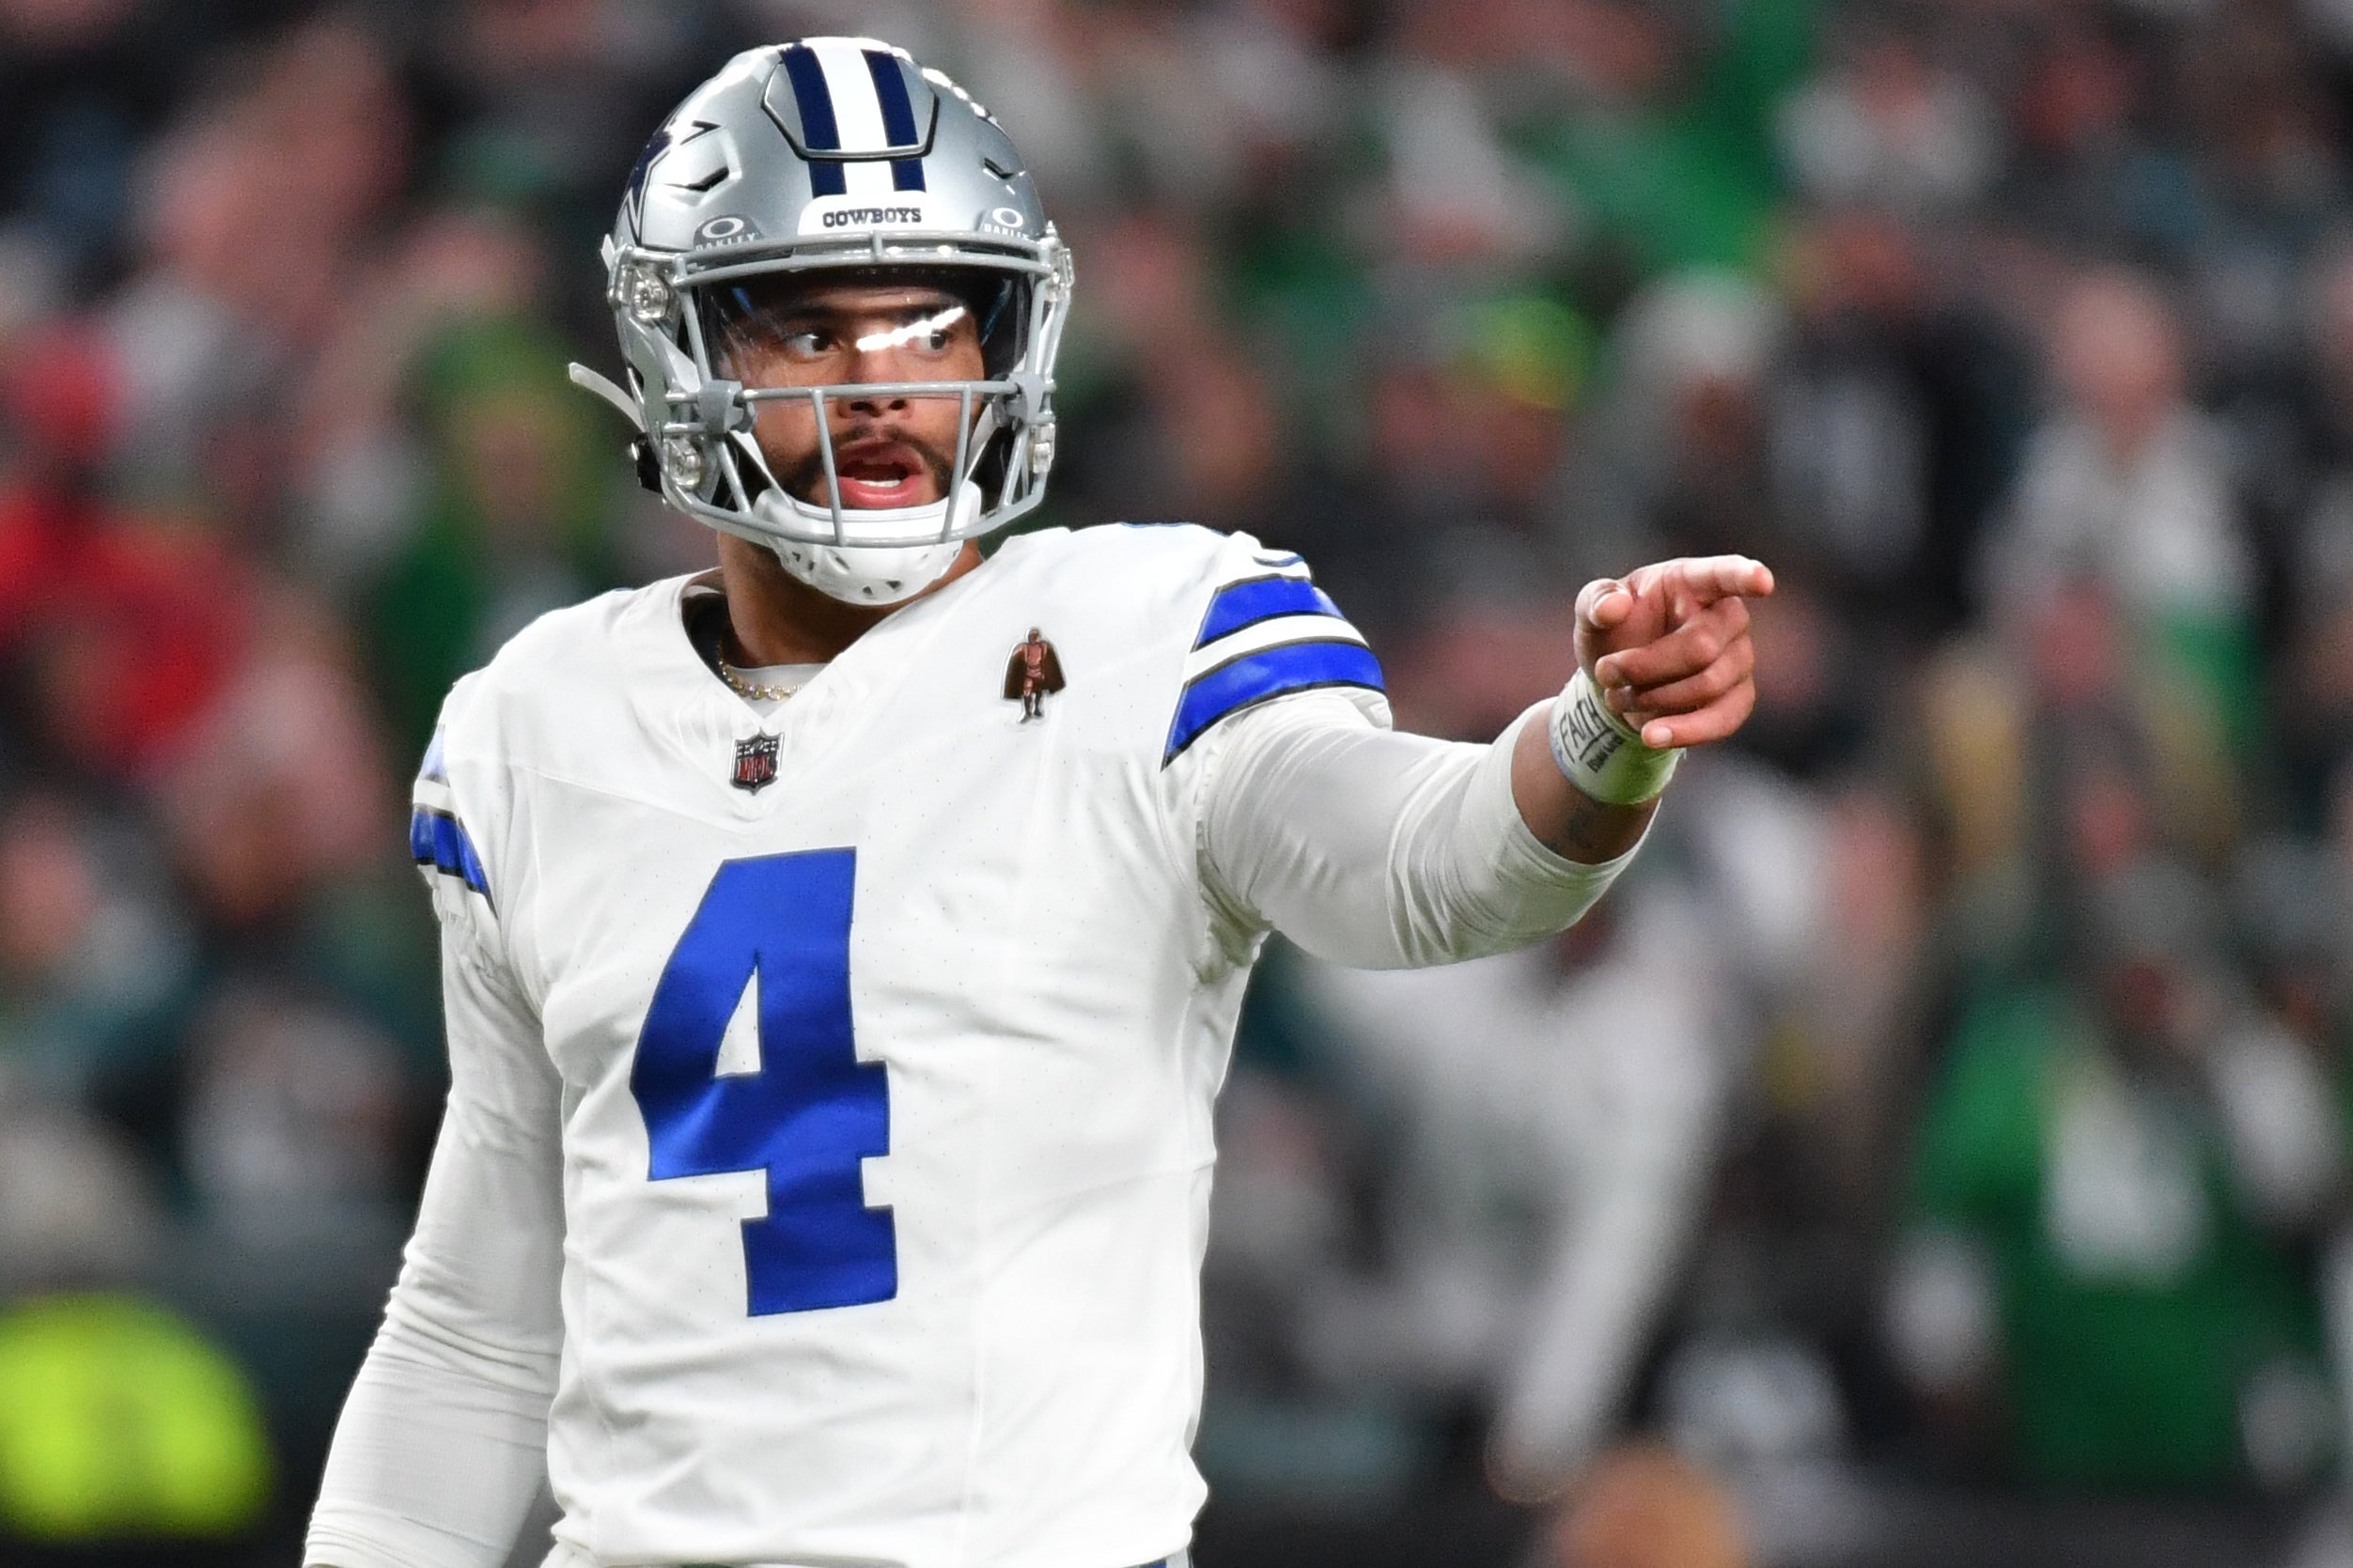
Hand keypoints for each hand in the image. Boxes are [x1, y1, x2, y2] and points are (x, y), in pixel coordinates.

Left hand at [1575, 555, 1774, 749]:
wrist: (1616, 683)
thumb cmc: (1612, 634)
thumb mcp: (1592, 613)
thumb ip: (1595, 602)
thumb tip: (1614, 607)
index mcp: (1693, 582)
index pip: (1724, 574)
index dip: (1745, 576)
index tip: (1762, 582)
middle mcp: (1727, 617)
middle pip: (1700, 647)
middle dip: (1644, 667)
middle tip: (1605, 673)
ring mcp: (1739, 658)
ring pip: (1708, 685)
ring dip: (1653, 698)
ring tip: (1618, 697)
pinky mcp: (1738, 699)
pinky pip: (1723, 720)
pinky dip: (1683, 731)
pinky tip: (1651, 736)